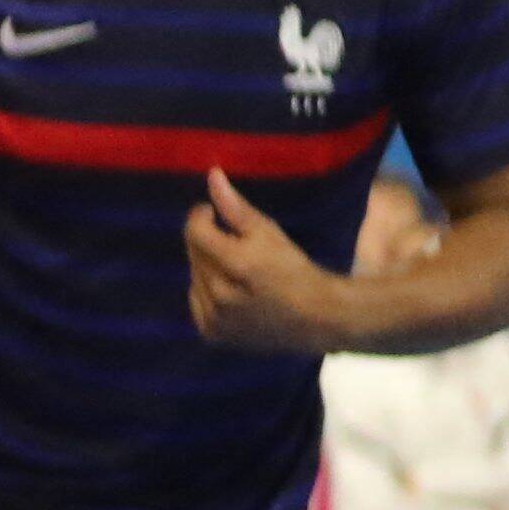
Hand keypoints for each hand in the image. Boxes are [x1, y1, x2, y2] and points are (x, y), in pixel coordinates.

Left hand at [181, 172, 356, 354]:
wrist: (315, 317)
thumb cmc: (295, 269)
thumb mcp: (270, 233)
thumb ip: (237, 208)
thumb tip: (212, 175)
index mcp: (237, 265)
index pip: (195, 231)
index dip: (199, 215)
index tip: (210, 210)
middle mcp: (220, 295)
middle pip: (193, 254)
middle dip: (205, 240)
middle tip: (228, 238)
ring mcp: (214, 318)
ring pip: (193, 277)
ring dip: (205, 265)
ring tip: (231, 264)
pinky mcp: (212, 334)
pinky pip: (195, 301)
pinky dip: (205, 290)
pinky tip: (228, 287)